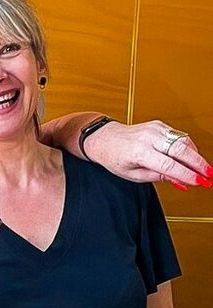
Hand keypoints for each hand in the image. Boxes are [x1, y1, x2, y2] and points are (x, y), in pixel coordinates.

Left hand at [84, 120, 212, 190]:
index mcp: (139, 152)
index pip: (169, 165)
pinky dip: (188, 148)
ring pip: (184, 141)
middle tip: (209, 177)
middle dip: (199, 165)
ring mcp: (155, 128)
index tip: (199, 182)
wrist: (104, 138)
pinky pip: (179, 136)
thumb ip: (155, 177)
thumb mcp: (131, 175)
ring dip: (196, 156)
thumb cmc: (114, 157)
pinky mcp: (159, 125)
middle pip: (181, 150)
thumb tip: (179, 179)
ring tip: (203, 171)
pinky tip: (192, 159)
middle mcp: (148, 137)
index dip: (187, 175)